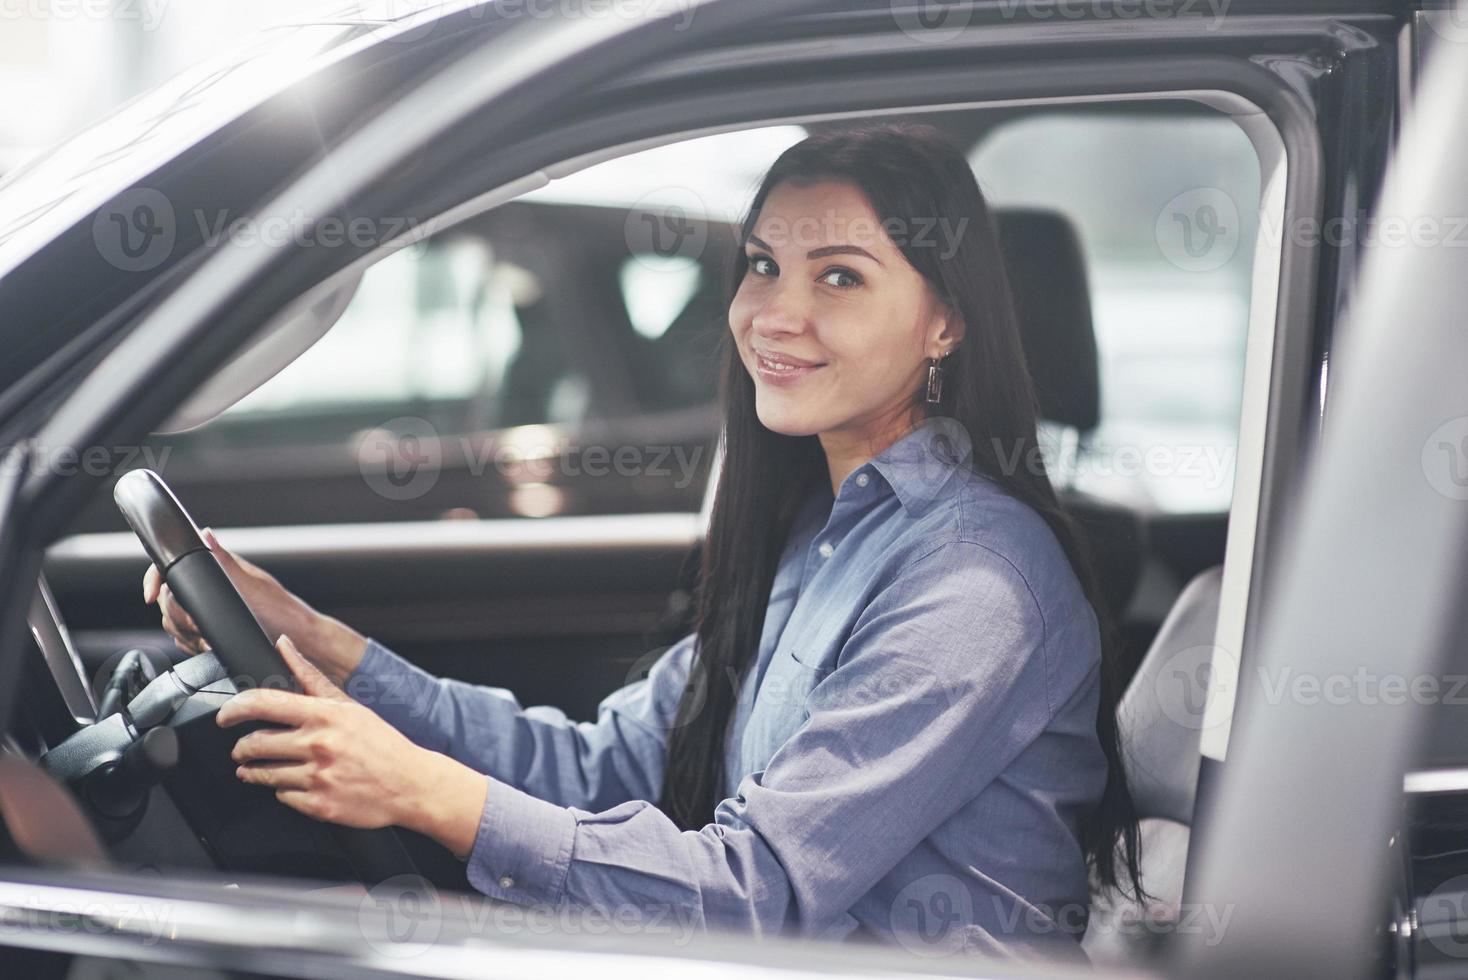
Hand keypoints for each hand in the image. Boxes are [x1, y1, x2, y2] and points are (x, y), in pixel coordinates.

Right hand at [143, 528, 366, 683]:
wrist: (300, 643)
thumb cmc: (282, 614)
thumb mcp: (252, 589)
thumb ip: (225, 563)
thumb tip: (205, 534)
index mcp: (221, 567)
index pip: (174, 563)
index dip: (156, 577)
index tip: (150, 595)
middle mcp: (214, 582)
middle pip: (169, 595)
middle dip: (178, 616)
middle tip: (198, 629)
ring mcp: (212, 605)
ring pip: (174, 617)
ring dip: (185, 633)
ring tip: (205, 641)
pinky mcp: (213, 626)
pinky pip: (185, 635)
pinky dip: (191, 643)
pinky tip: (205, 647)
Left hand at [219, 635, 487, 858]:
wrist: (410, 783)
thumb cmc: (381, 742)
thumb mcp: (348, 705)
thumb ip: (310, 676)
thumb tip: (283, 645)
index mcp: (324, 715)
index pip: (263, 704)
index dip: (233, 709)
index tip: (225, 716)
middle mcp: (318, 745)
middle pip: (253, 744)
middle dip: (242, 747)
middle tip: (245, 748)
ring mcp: (318, 777)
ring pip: (263, 774)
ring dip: (256, 771)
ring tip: (260, 768)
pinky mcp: (318, 805)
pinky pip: (282, 798)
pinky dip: (285, 791)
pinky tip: (298, 784)